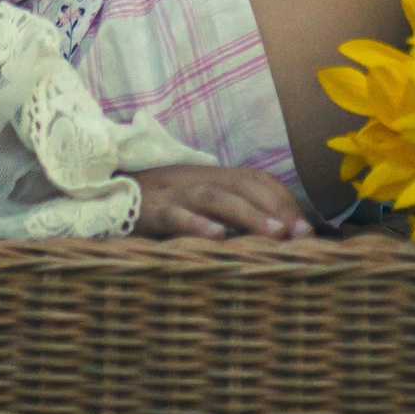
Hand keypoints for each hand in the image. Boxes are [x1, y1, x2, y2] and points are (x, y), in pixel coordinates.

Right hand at [131, 161, 312, 240]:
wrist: (106, 191)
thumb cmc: (162, 205)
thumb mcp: (199, 204)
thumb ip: (232, 213)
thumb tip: (278, 235)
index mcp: (214, 176)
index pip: (259, 182)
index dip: (285, 203)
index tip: (308, 230)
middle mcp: (200, 179)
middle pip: (245, 187)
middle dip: (277, 210)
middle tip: (302, 236)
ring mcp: (176, 193)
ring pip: (217, 199)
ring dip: (249, 216)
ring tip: (275, 234)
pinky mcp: (152, 210)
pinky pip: (176, 216)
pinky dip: (197, 225)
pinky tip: (218, 238)